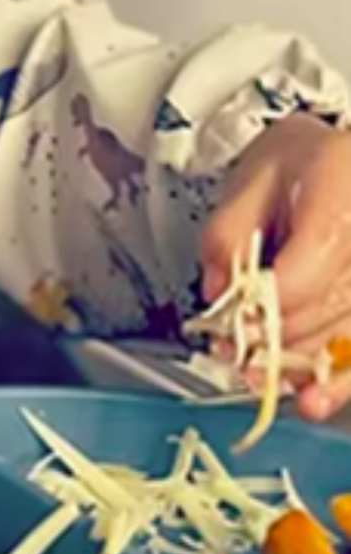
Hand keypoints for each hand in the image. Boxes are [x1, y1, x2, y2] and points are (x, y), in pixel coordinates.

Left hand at [201, 113, 350, 421]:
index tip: (231, 326)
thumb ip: (226, 236)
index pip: (305, 273)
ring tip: (263, 381)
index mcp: (340, 196)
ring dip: (304, 367)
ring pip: (350, 335)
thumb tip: (216, 292)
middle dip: (275, 341)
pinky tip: (315, 398)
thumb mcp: (248, 180)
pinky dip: (341, 374)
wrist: (341, 155)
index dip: (265, 309)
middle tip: (232, 355)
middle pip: (329, 309)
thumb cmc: (299, 161)